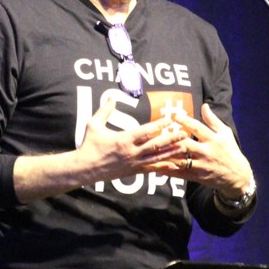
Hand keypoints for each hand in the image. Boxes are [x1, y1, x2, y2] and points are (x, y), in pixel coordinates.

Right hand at [13, 97, 187, 202]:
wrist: (84, 169)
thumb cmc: (88, 145)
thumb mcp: (94, 125)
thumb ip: (104, 111)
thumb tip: (111, 97)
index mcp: (123, 140)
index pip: (145, 131)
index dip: (159, 125)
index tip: (170, 119)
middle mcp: (131, 152)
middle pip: (156, 145)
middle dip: (172, 138)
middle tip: (185, 132)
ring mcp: (134, 163)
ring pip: (157, 157)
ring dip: (172, 151)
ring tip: (184, 146)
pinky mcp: (133, 171)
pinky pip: (152, 168)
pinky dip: (164, 166)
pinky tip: (174, 164)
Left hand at [153, 103, 253, 196]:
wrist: (237, 176)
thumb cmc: (230, 151)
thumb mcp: (225, 133)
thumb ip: (213, 120)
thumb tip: (204, 105)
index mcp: (213, 139)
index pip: (198, 128)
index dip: (186, 122)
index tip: (174, 116)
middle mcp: (207, 152)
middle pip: (187, 145)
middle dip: (172, 139)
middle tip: (159, 133)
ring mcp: (202, 166)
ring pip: (181, 160)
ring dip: (168, 155)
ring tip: (155, 149)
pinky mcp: (198, 177)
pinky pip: (181, 174)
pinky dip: (170, 171)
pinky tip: (158, 167)